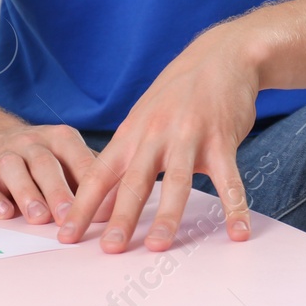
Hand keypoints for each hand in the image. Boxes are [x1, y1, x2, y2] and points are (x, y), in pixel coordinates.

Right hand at [0, 122, 109, 227]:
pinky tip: (3, 213)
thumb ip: (91, 176)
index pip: (78, 157)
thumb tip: (122, 203)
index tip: (102, 209)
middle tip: (68, 216)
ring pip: (12, 168)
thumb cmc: (43, 155)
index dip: (90, 182)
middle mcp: (32, 142)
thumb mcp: (70, 157)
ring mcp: (3, 153)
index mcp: (60, 139)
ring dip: (26, 192)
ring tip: (38, 217)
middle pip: (44, 162)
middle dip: (57, 190)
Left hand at [58, 25, 258, 252]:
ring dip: (167, 216)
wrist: (220, 56)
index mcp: (131, 134)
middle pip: (134, 182)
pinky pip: (229, 179)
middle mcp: (155, 135)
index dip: (82, 207)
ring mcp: (189, 137)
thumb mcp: (143, 119)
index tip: (67, 236)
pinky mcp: (222, 140)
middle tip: (109, 249)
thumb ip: (126, 158)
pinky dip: (235, 207)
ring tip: (158, 246)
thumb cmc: (176, 94)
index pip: (99, 175)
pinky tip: (238, 232)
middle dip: (120, 217)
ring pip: (176, 182)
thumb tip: (104, 203)